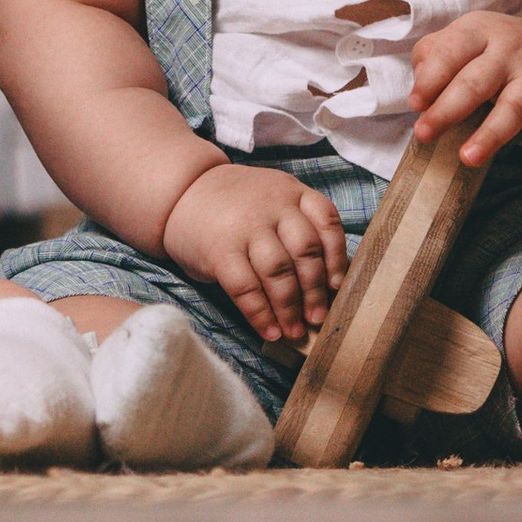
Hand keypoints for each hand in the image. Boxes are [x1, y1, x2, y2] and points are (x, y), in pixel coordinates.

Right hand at [161, 164, 349, 345]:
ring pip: (278, 271)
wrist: (183, 191)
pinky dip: (260, 314)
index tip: (337, 287)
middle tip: (318, 318)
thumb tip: (325, 283)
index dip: (336, 257)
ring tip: (294, 331)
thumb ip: (296, 226)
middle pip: (305, 251)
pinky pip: (245, 287)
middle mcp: (272, 206)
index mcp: (291, 192)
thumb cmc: (237, 205)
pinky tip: (268, 330)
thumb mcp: (273, 199)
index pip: (326, 222)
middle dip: (314, 290)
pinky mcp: (220, 250)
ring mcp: (245, 227)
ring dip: (289, 307)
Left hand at [409, 12, 521, 168]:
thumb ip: (433, 54)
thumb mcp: (462, 38)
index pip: (451, 52)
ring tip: (468, 157)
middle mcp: (510, 50)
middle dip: (448, 110)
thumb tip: (420, 87)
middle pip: (476, 82)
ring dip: (491, 134)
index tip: (415, 104)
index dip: (431, 79)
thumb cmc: (492, 50)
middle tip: (424, 134)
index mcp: (480, 30)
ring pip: (513, 106)